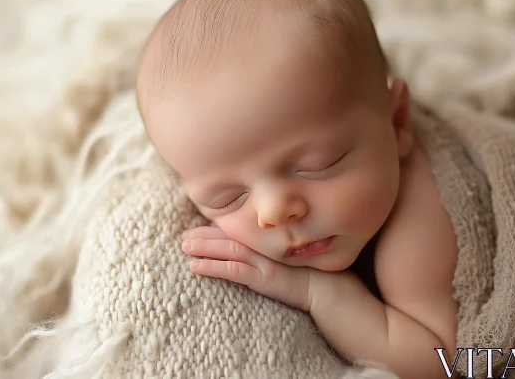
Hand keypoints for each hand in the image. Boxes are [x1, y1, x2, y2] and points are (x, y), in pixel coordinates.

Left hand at [181, 225, 313, 310]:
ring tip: (184, 246)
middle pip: (230, 236)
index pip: (240, 230)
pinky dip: (212, 266)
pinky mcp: (263, 278)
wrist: (330, 288)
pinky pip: (232, 270)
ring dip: (204, 246)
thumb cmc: (313, 274)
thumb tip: (257, 250)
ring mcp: (263, 261)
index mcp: (270, 240)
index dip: (218, 228)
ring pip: (227, 249)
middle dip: (205, 234)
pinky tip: (195, 266)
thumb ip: (275, 251)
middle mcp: (265, 246)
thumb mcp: (291, 259)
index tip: (200, 227)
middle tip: (184, 235)